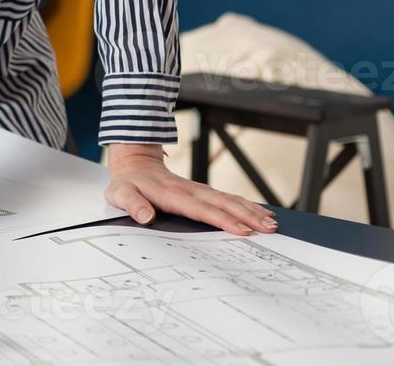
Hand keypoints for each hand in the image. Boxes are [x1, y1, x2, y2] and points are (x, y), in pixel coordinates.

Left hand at [104, 144, 277, 235]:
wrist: (134, 164)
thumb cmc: (128, 184)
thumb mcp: (121, 194)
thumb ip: (133, 205)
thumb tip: (145, 217)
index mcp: (171, 195)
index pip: (201, 209)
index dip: (222, 219)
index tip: (242, 229)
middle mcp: (190, 191)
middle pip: (223, 204)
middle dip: (247, 216)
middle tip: (269, 229)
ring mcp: (198, 190)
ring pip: (229, 200)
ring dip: (251, 211)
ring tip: (272, 223)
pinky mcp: (202, 192)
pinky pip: (228, 198)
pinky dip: (247, 205)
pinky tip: (262, 212)